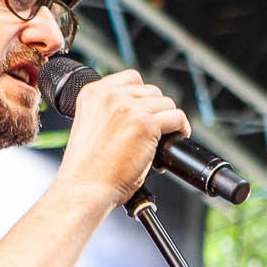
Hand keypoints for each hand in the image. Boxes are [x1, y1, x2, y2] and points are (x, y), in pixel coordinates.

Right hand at [54, 68, 189, 203]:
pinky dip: (181, 128)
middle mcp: (110, 97)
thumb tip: (136, 110)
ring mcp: (129, 109)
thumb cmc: (86, 169)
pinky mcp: (146, 125)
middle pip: (151, 91)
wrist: (85, 188)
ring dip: (169, 119)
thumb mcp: (89, 126)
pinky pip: (176, 118)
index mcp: (92, 94)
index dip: (143, 95)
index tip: (147, 109)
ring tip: (166, 134)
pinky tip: (178, 136)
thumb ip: (107, 112)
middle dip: (156, 109)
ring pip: (166, 103)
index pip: (131, 78)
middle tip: (157, 128)